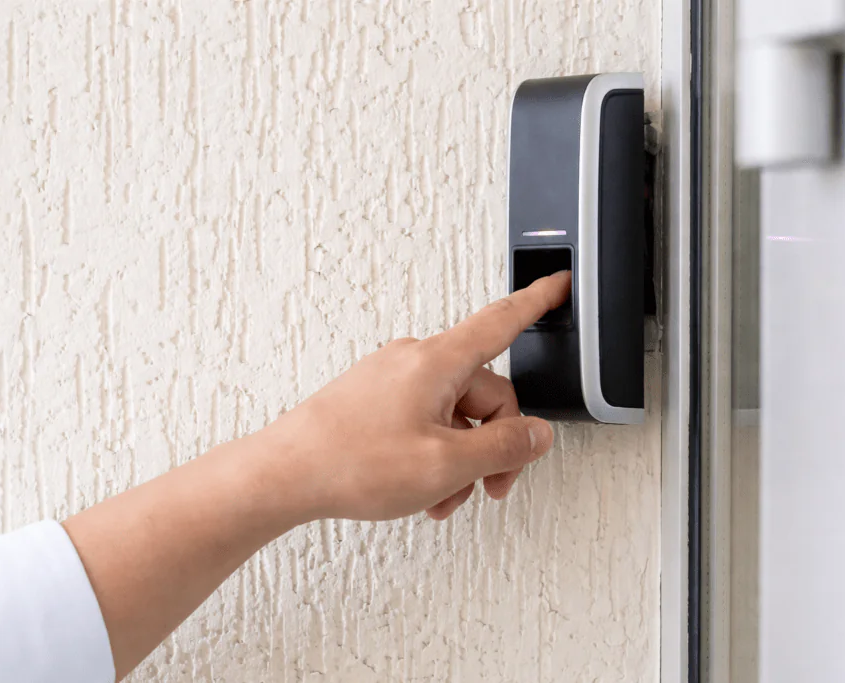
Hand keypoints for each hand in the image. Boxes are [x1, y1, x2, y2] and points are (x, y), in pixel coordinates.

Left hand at [259, 271, 571, 521]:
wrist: (283, 475)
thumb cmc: (350, 462)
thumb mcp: (445, 464)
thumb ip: (503, 448)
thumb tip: (536, 435)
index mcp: (438, 361)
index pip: (503, 321)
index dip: (539, 301)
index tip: (560, 283)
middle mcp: (415, 361)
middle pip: (485, 393)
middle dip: (493, 446)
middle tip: (489, 487)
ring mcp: (392, 380)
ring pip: (454, 415)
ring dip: (460, 460)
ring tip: (440, 497)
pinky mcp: (375, 400)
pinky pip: (424, 421)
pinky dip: (433, 455)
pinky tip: (421, 490)